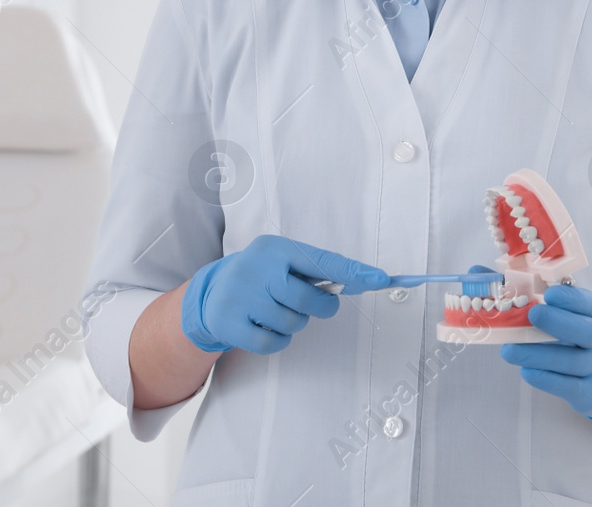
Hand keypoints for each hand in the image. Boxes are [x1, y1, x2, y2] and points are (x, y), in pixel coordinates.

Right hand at [180, 234, 388, 354]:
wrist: (211, 293)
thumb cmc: (260, 276)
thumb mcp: (282, 262)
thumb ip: (315, 271)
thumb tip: (360, 281)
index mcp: (276, 248)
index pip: (321, 261)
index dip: (353, 272)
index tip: (381, 279)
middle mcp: (256, 268)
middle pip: (308, 299)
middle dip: (320, 307)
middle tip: (314, 305)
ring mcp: (240, 296)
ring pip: (293, 323)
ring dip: (294, 323)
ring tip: (276, 311)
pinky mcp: (230, 323)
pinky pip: (274, 343)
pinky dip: (277, 340)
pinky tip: (265, 326)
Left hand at [498, 283, 591, 426]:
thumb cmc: (570, 339)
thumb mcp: (556, 314)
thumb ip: (518, 292)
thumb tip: (476, 272)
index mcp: (590, 314)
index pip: (587, 303)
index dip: (570, 298)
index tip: (549, 293)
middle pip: (585, 330)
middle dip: (559, 322)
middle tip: (532, 314)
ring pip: (571, 361)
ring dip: (539, 355)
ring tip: (509, 351)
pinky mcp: (588, 392)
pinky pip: (568, 386)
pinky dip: (546, 379)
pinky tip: (526, 372)